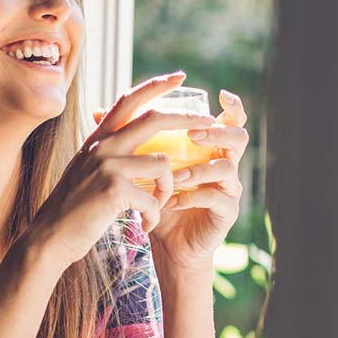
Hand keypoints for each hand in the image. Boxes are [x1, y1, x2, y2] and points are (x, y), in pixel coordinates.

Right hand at [23, 71, 216, 271]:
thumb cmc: (73, 208)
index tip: (180, 77)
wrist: (50, 237)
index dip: (156, 85)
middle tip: (210, 123)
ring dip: (168, 188)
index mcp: (98, 138)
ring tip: (158, 206)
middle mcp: (102, 145)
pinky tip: (145, 226)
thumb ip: (107, 151)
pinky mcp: (113, 189)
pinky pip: (153, 198)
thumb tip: (126, 138)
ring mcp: (107, 165)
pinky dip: (154, 215)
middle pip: (154, 119)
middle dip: (187, 119)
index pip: (129, 99)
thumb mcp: (87, 169)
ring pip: (162, 163)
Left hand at [96, 89, 249, 273]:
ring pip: (226, 167)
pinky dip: (192, 196)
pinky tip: (171, 202)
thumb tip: (99, 109)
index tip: (220, 94)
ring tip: (173, 176)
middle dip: (217, 132)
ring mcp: (229, 189)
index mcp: (210, 148)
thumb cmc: (157, 200)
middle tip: (193, 134)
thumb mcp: (141, 166)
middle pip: (238, 137)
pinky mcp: (227, 212)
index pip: (230, 120)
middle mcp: (224, 164)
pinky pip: (216, 197)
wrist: (165, 243)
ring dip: (198, 168)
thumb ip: (128, 137)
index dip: (232, 106)